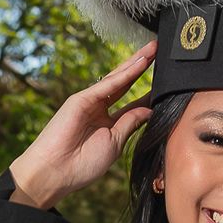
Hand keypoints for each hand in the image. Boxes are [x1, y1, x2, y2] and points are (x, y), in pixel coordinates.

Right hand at [8, 43, 156, 210]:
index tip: (166, 83)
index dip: (148, 93)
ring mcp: (90, 102)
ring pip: (118, 78)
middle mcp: (99, 109)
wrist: (56, 171)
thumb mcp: (115, 143)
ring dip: (135, 63)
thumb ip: (130, 123)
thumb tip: (149, 110)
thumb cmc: (84, 164)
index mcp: (108, 123)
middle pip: (125, 83)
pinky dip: (125, 74)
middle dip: (142, 67)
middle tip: (160, 52)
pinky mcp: (82, 99)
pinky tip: (140, 64)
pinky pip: (108, 85)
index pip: (133, 104)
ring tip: (153, 50)